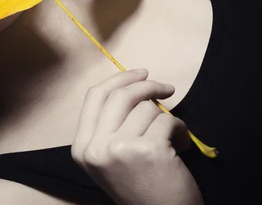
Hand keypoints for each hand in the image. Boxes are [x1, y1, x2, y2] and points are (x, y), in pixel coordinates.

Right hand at [71, 69, 202, 204]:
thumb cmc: (141, 188)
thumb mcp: (111, 157)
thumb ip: (111, 126)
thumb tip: (132, 86)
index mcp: (82, 148)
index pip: (94, 97)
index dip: (119, 79)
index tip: (140, 74)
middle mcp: (95, 148)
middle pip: (120, 96)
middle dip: (147, 86)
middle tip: (166, 88)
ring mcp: (119, 149)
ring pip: (146, 109)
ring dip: (167, 119)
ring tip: (172, 138)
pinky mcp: (147, 150)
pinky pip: (167, 121)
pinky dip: (180, 130)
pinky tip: (180, 147)